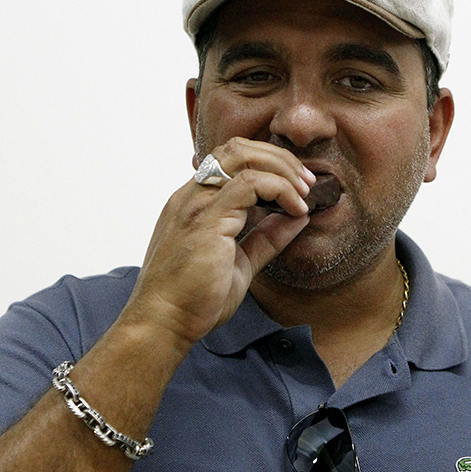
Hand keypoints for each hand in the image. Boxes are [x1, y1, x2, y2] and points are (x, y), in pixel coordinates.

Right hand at [122, 137, 315, 345]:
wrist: (163, 323)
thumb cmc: (192, 300)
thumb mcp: (241, 263)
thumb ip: (265, 238)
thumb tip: (296, 218)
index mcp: (194, 203)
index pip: (230, 160)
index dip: (268, 163)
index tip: (296, 186)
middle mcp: (191, 196)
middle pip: (237, 148)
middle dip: (279, 158)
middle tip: (306, 183)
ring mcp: (196, 204)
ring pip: (243, 156)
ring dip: (282, 169)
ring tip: (304, 193)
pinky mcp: (207, 219)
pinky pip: (249, 183)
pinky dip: (279, 189)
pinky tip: (295, 209)